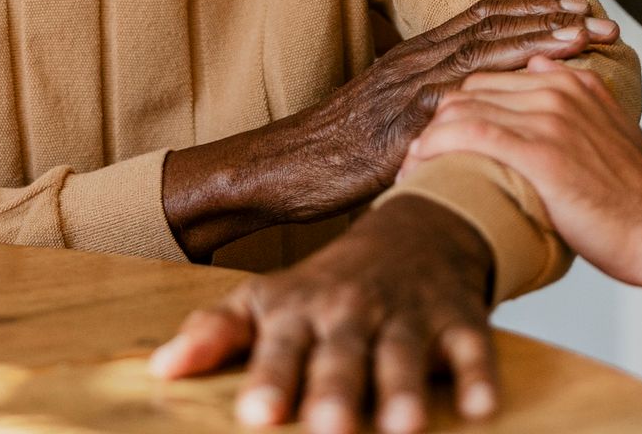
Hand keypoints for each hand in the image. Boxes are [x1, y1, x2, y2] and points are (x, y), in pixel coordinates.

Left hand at [150, 195, 496, 433]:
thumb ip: (217, 332)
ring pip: (405, 355)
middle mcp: (353, 313)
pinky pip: (472, 348)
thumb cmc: (329, 284)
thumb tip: (159, 369)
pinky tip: (481, 409)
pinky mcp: (459, 319)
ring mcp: (408, 314)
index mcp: (301, 310)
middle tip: (330, 429)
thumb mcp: (269, 297)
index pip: (281, 347)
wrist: (417, 229)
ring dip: (405, 391)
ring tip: (403, 429)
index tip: (257, 414)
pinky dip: (478, 376)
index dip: (270, 379)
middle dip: (337, 390)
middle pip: (344, 356)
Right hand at [162, 0, 617, 261]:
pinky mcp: (402, 123)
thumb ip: (429, 104)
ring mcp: (408, 89)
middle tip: (602, 18)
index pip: (486, 19)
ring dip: (537, 42)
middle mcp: (416, 61)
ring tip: (582, 37)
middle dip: (552, 19)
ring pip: (482, 52)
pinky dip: (500, 89)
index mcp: (416, 55)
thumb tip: (471, 110)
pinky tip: (532, 91)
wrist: (283, 166)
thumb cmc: (335, 148)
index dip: (535, 10)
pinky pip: (457, 99)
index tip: (580, 7)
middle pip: (495, 25)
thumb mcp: (389, 114)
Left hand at [404, 55, 641, 286]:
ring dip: (425, 140)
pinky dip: (435, 151)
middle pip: (468, 89)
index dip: (455, 109)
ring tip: (408, 172)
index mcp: (570, 84)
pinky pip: (470, 135)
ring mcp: (548, 118)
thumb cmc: (633, 196)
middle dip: (432, 122)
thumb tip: (541, 72)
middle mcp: (557, 91)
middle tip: (411, 159)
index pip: (490, 79)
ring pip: (461, 109)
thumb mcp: (611, 132)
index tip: (434, 140)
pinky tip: (418, 172)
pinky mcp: (540, 151)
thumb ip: (579, 100)